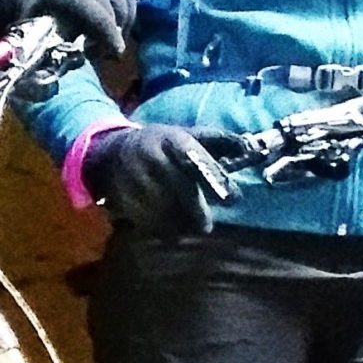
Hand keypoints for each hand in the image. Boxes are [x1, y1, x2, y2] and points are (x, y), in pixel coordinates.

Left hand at [13, 0, 134, 57]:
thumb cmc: (39, 19)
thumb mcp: (34, 34)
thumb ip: (48, 53)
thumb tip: (59, 73)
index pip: (92, 12)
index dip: (107, 33)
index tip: (116, 53)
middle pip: (111, 13)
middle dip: (109, 39)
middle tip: (96, 56)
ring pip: (125, 10)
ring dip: (117, 32)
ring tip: (99, 43)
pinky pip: (131, 4)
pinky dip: (125, 21)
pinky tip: (109, 28)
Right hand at [85, 123, 232, 237]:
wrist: (111, 151)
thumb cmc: (161, 144)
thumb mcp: (187, 134)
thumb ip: (220, 141)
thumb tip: (251, 148)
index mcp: (171, 139)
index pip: (197, 160)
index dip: (217, 179)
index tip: (234, 199)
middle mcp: (150, 156)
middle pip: (180, 189)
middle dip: (197, 210)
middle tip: (206, 227)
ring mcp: (133, 177)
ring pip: (164, 208)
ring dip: (179, 222)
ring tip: (186, 226)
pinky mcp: (122, 197)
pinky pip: (146, 219)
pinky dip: (160, 227)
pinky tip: (166, 226)